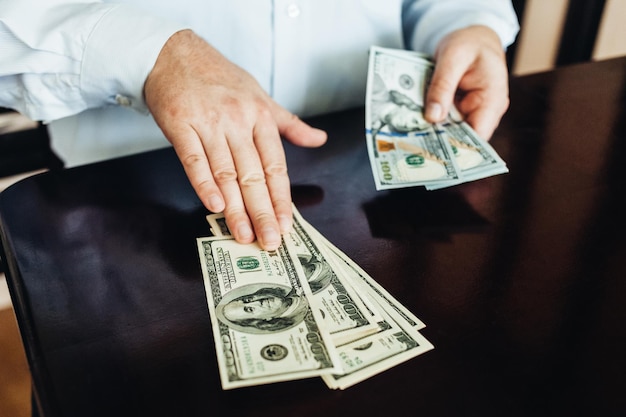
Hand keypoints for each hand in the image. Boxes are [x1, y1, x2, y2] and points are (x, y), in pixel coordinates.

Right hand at [144, 30, 326, 249]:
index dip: (281, 198)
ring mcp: (209, 124)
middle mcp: (238, 122)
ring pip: (226, 173)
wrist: (174, 54)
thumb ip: (288, 124)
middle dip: (263, 212)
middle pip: (254, 175)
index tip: (286, 225)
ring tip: (244, 235)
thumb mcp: (260, 96)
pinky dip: (204, 184)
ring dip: (236, 208)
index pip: (276, 166)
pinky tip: (214, 206)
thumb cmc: (219, 77)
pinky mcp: (181, 126)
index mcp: (260, 117)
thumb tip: (319, 139)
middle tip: (270, 241)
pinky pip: (194, 160)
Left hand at [423, 25, 509, 139]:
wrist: (475, 36)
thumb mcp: (453, 56)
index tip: (431, 149)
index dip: (456, 146)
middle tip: (412, 144)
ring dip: (434, 132)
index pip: (478, 136)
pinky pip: (447, 122)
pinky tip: (415, 124)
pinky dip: (433, 122)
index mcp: (493, 100)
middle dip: (439, 141)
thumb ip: (443, 85)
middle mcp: (487, 111)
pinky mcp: (462, 111)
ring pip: (453, 131)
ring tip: (410, 136)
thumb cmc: (470, 43)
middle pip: (464, 137)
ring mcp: (474, 112)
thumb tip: (432, 117)